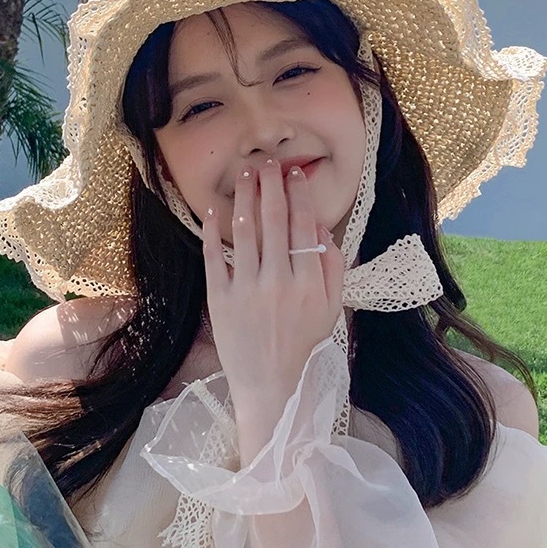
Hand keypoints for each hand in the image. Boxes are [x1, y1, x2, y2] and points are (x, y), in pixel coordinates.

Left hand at [201, 157, 344, 432]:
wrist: (270, 384)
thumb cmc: (303, 345)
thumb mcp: (331, 310)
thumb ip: (333, 269)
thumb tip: (322, 229)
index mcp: (308, 283)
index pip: (304, 226)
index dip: (299, 195)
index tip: (295, 174)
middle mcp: (278, 282)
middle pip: (274, 221)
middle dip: (271, 185)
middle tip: (267, 162)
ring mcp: (246, 289)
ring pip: (245, 231)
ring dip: (245, 197)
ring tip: (245, 174)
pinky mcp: (220, 299)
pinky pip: (215, 258)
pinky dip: (213, 232)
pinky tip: (215, 210)